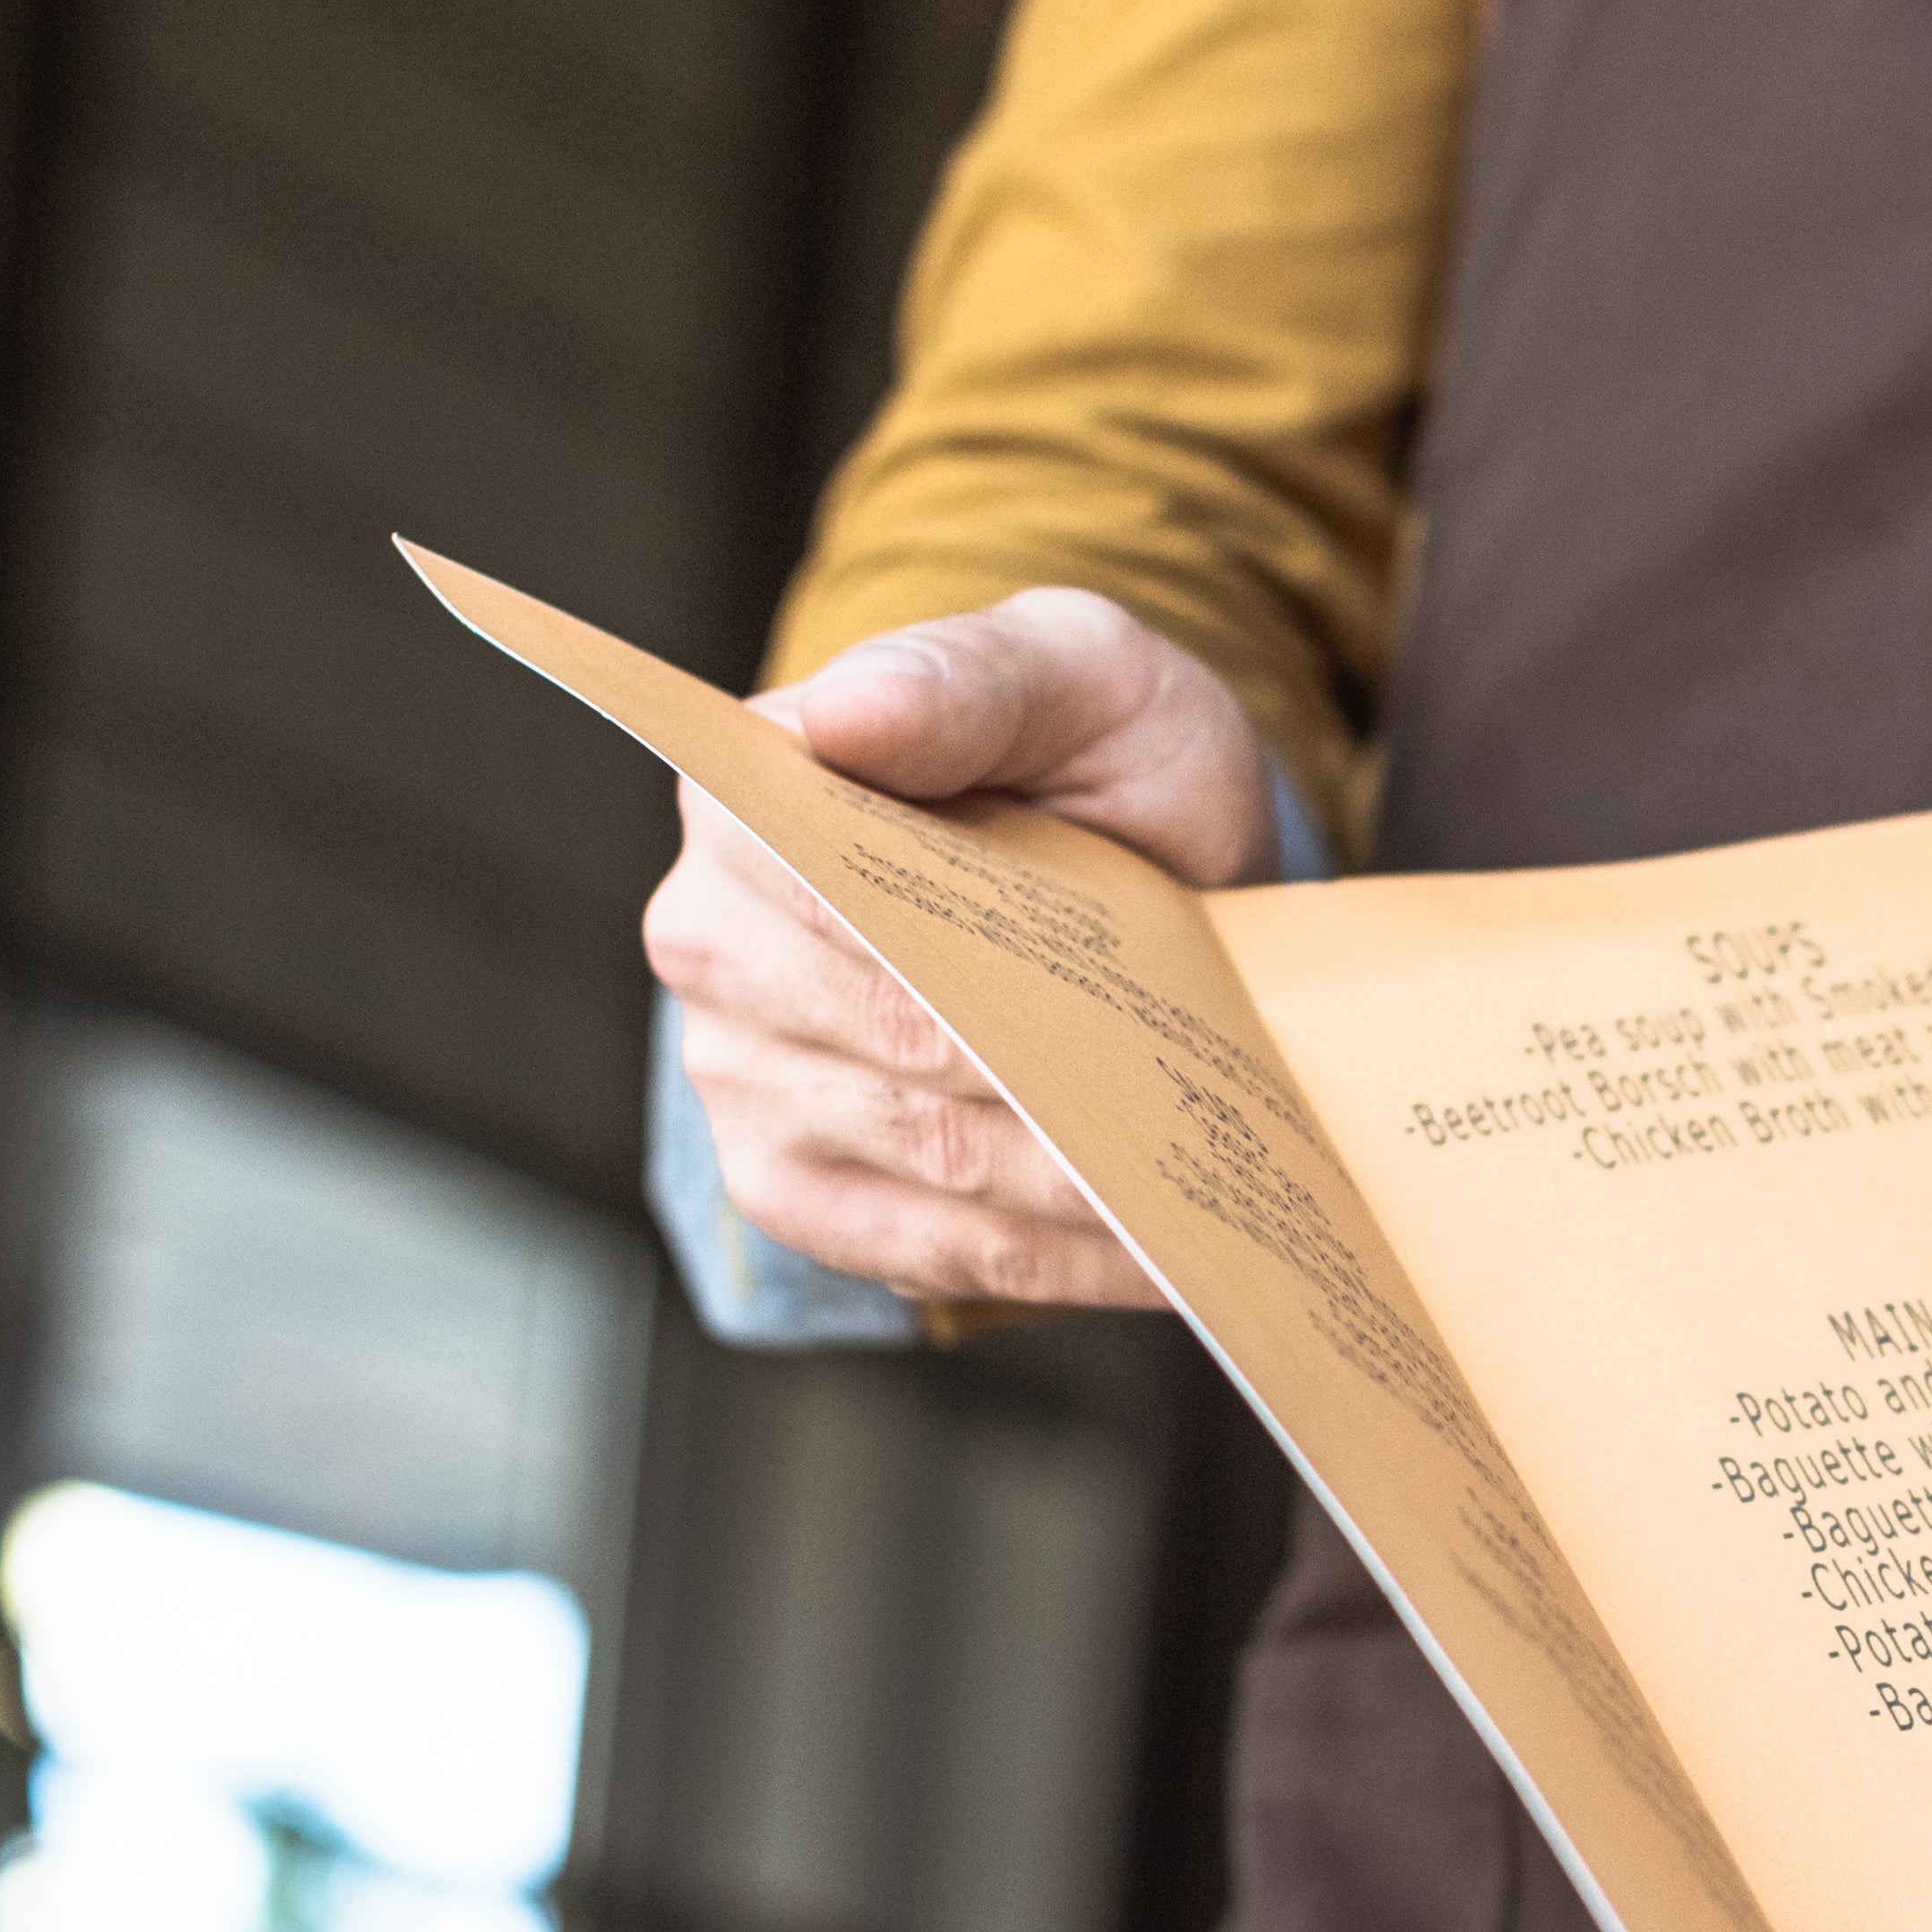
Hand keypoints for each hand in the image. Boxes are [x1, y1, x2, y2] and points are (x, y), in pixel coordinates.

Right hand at [643, 586, 1277, 1312]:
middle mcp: (713, 946)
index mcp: (743, 803)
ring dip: (1081, 1178)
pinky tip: (1169, 1249)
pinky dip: (1064, 1258)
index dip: (959, 939)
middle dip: (1054, 1068)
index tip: (1089, 966)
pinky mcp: (803, 1194)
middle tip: (1202, 1092)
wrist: (1144, 860)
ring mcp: (743, 1081)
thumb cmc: (1098, 751)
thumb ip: (972, 678)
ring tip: (1218, 1178)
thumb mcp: (1075, 673)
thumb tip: (846, 714)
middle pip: (889, 1038)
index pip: (822, 887)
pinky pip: (937, 1252)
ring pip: (929, 1157)